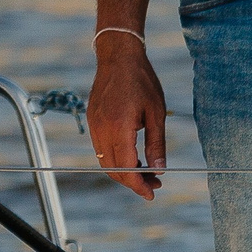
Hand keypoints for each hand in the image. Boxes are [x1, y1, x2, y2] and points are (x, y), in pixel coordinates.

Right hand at [88, 36, 166, 199]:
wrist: (118, 57)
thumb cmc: (141, 81)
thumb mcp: (156, 113)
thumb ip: (156, 144)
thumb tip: (159, 169)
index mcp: (119, 127)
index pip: (125, 168)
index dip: (138, 185)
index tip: (152, 194)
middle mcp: (102, 130)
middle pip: (113, 170)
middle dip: (133, 181)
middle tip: (155, 183)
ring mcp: (94, 126)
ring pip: (106, 162)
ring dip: (125, 171)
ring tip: (147, 171)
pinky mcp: (92, 122)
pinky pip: (102, 150)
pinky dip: (117, 159)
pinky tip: (133, 156)